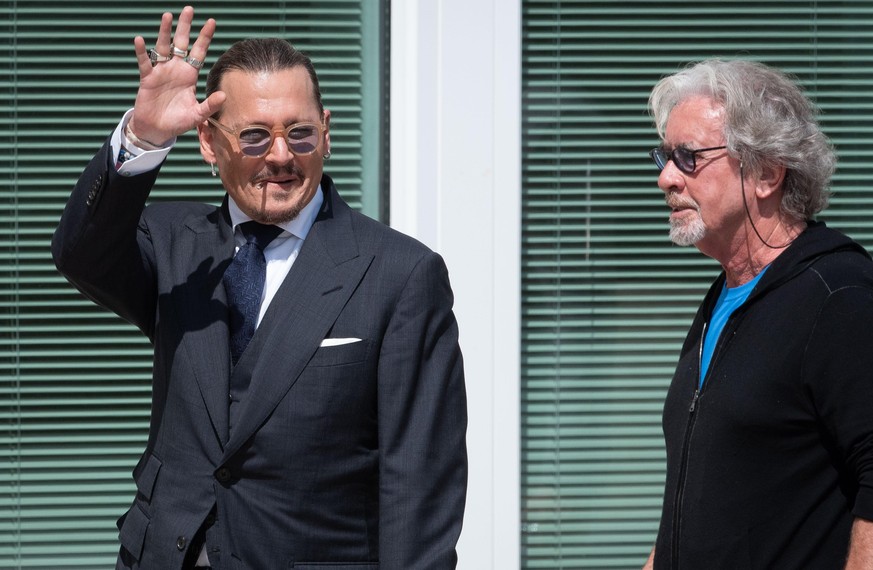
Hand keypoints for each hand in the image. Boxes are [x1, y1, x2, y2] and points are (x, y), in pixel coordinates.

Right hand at [129, 6, 225, 145]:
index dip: (204, 38)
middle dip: (185, 27)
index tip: (211, 22)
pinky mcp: (147, 78)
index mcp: (190, 75)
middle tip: (189, 9)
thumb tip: (224, 95)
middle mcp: (176, 69)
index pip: (199, 52)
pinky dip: (142, 52)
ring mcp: (161, 71)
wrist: (158, 129)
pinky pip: (144, 62)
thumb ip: (210, 106)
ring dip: (164, 32)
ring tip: (168, 16)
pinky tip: (140, 40)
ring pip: (163, 48)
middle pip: (181, 43)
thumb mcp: (197, 115)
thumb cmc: (178, 121)